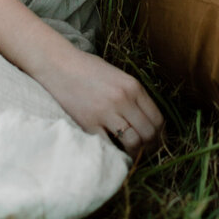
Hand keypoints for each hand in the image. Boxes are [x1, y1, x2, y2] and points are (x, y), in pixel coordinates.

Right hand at [39, 49, 163, 158]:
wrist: (58, 64)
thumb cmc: (88, 68)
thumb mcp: (118, 76)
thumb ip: (133, 95)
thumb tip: (146, 121)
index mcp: (133, 86)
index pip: (158, 119)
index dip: (160, 135)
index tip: (156, 143)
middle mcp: (123, 99)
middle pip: (149, 133)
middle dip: (150, 147)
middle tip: (146, 153)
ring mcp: (106, 112)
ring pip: (133, 142)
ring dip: (135, 152)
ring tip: (131, 154)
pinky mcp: (88, 123)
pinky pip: (109, 146)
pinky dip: (113, 152)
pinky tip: (113, 152)